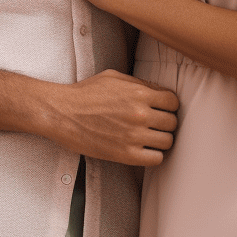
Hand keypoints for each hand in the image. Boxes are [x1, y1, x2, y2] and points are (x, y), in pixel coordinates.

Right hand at [46, 70, 179, 166]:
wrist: (63, 113)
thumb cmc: (86, 93)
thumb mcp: (115, 77)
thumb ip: (140, 83)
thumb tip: (159, 91)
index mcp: (139, 93)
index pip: (173, 102)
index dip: (169, 105)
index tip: (162, 109)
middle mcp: (140, 114)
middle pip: (172, 122)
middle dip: (166, 122)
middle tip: (156, 124)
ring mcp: (134, 136)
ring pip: (167, 141)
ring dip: (161, 139)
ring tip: (150, 137)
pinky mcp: (125, 154)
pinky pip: (156, 159)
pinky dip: (153, 155)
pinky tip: (144, 150)